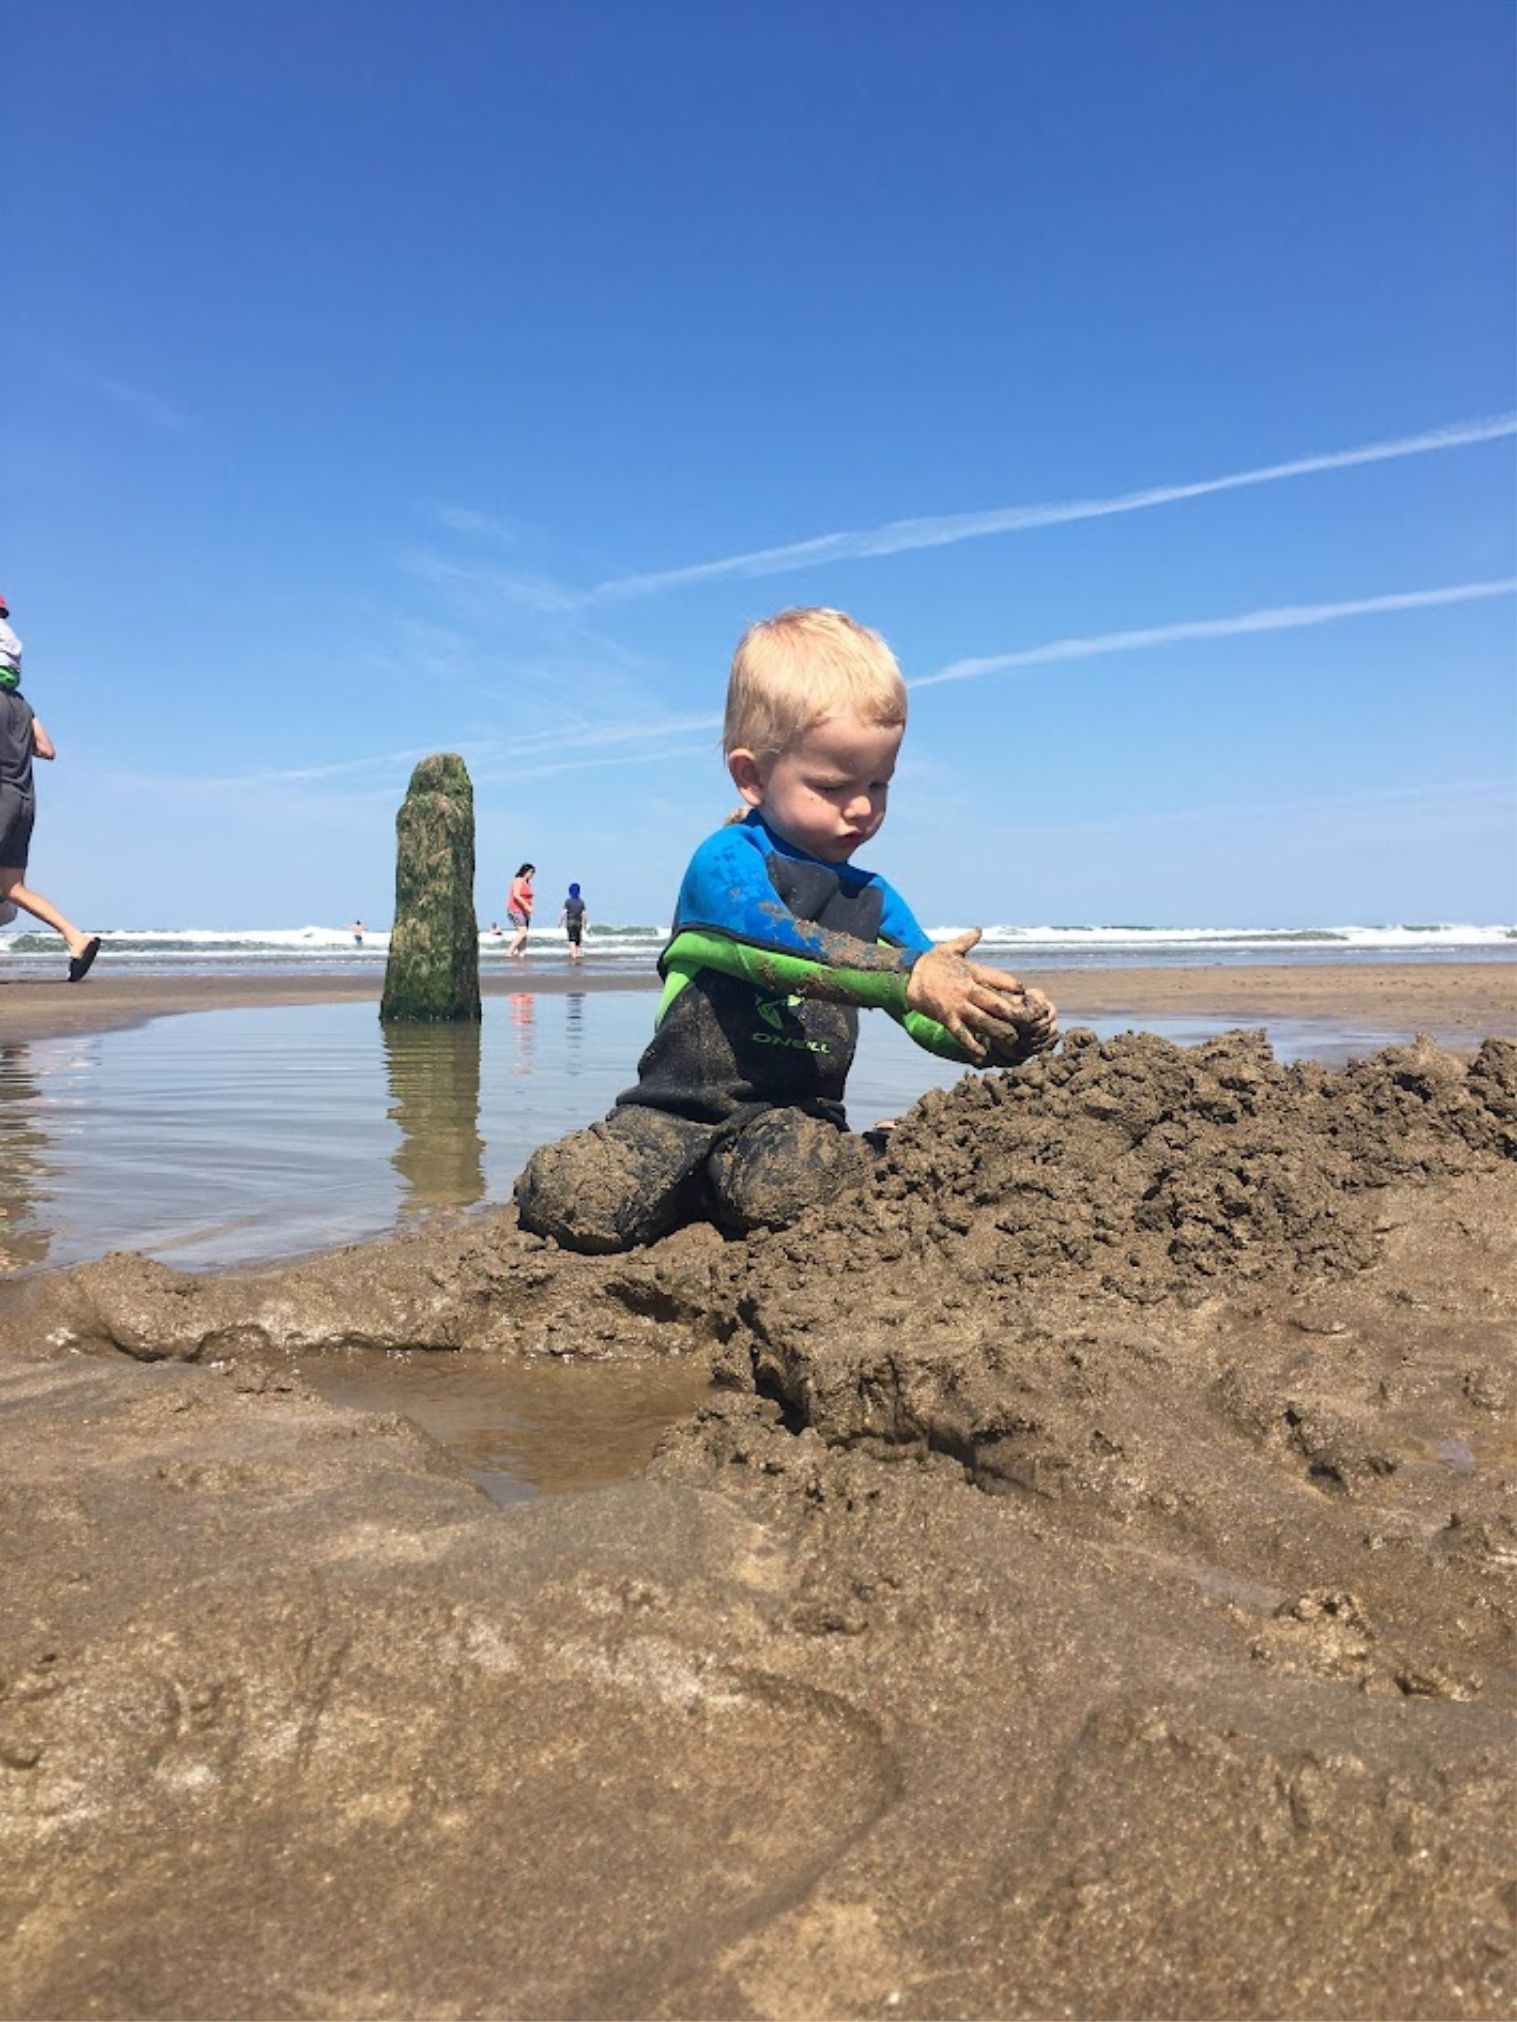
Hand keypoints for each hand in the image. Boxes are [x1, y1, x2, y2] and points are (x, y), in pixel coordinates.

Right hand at [907, 929, 1058, 1063]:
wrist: (907, 976)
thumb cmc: (930, 962)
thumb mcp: (949, 948)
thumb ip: (967, 940)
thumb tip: (979, 930)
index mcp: (973, 972)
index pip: (1001, 979)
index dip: (1014, 986)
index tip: (1025, 993)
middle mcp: (968, 990)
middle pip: (997, 1004)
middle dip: (1014, 1014)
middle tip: (1029, 1023)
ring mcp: (958, 1006)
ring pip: (984, 1022)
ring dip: (1000, 1033)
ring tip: (1013, 1042)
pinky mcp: (947, 1019)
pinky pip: (962, 1036)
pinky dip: (973, 1047)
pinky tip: (983, 1056)